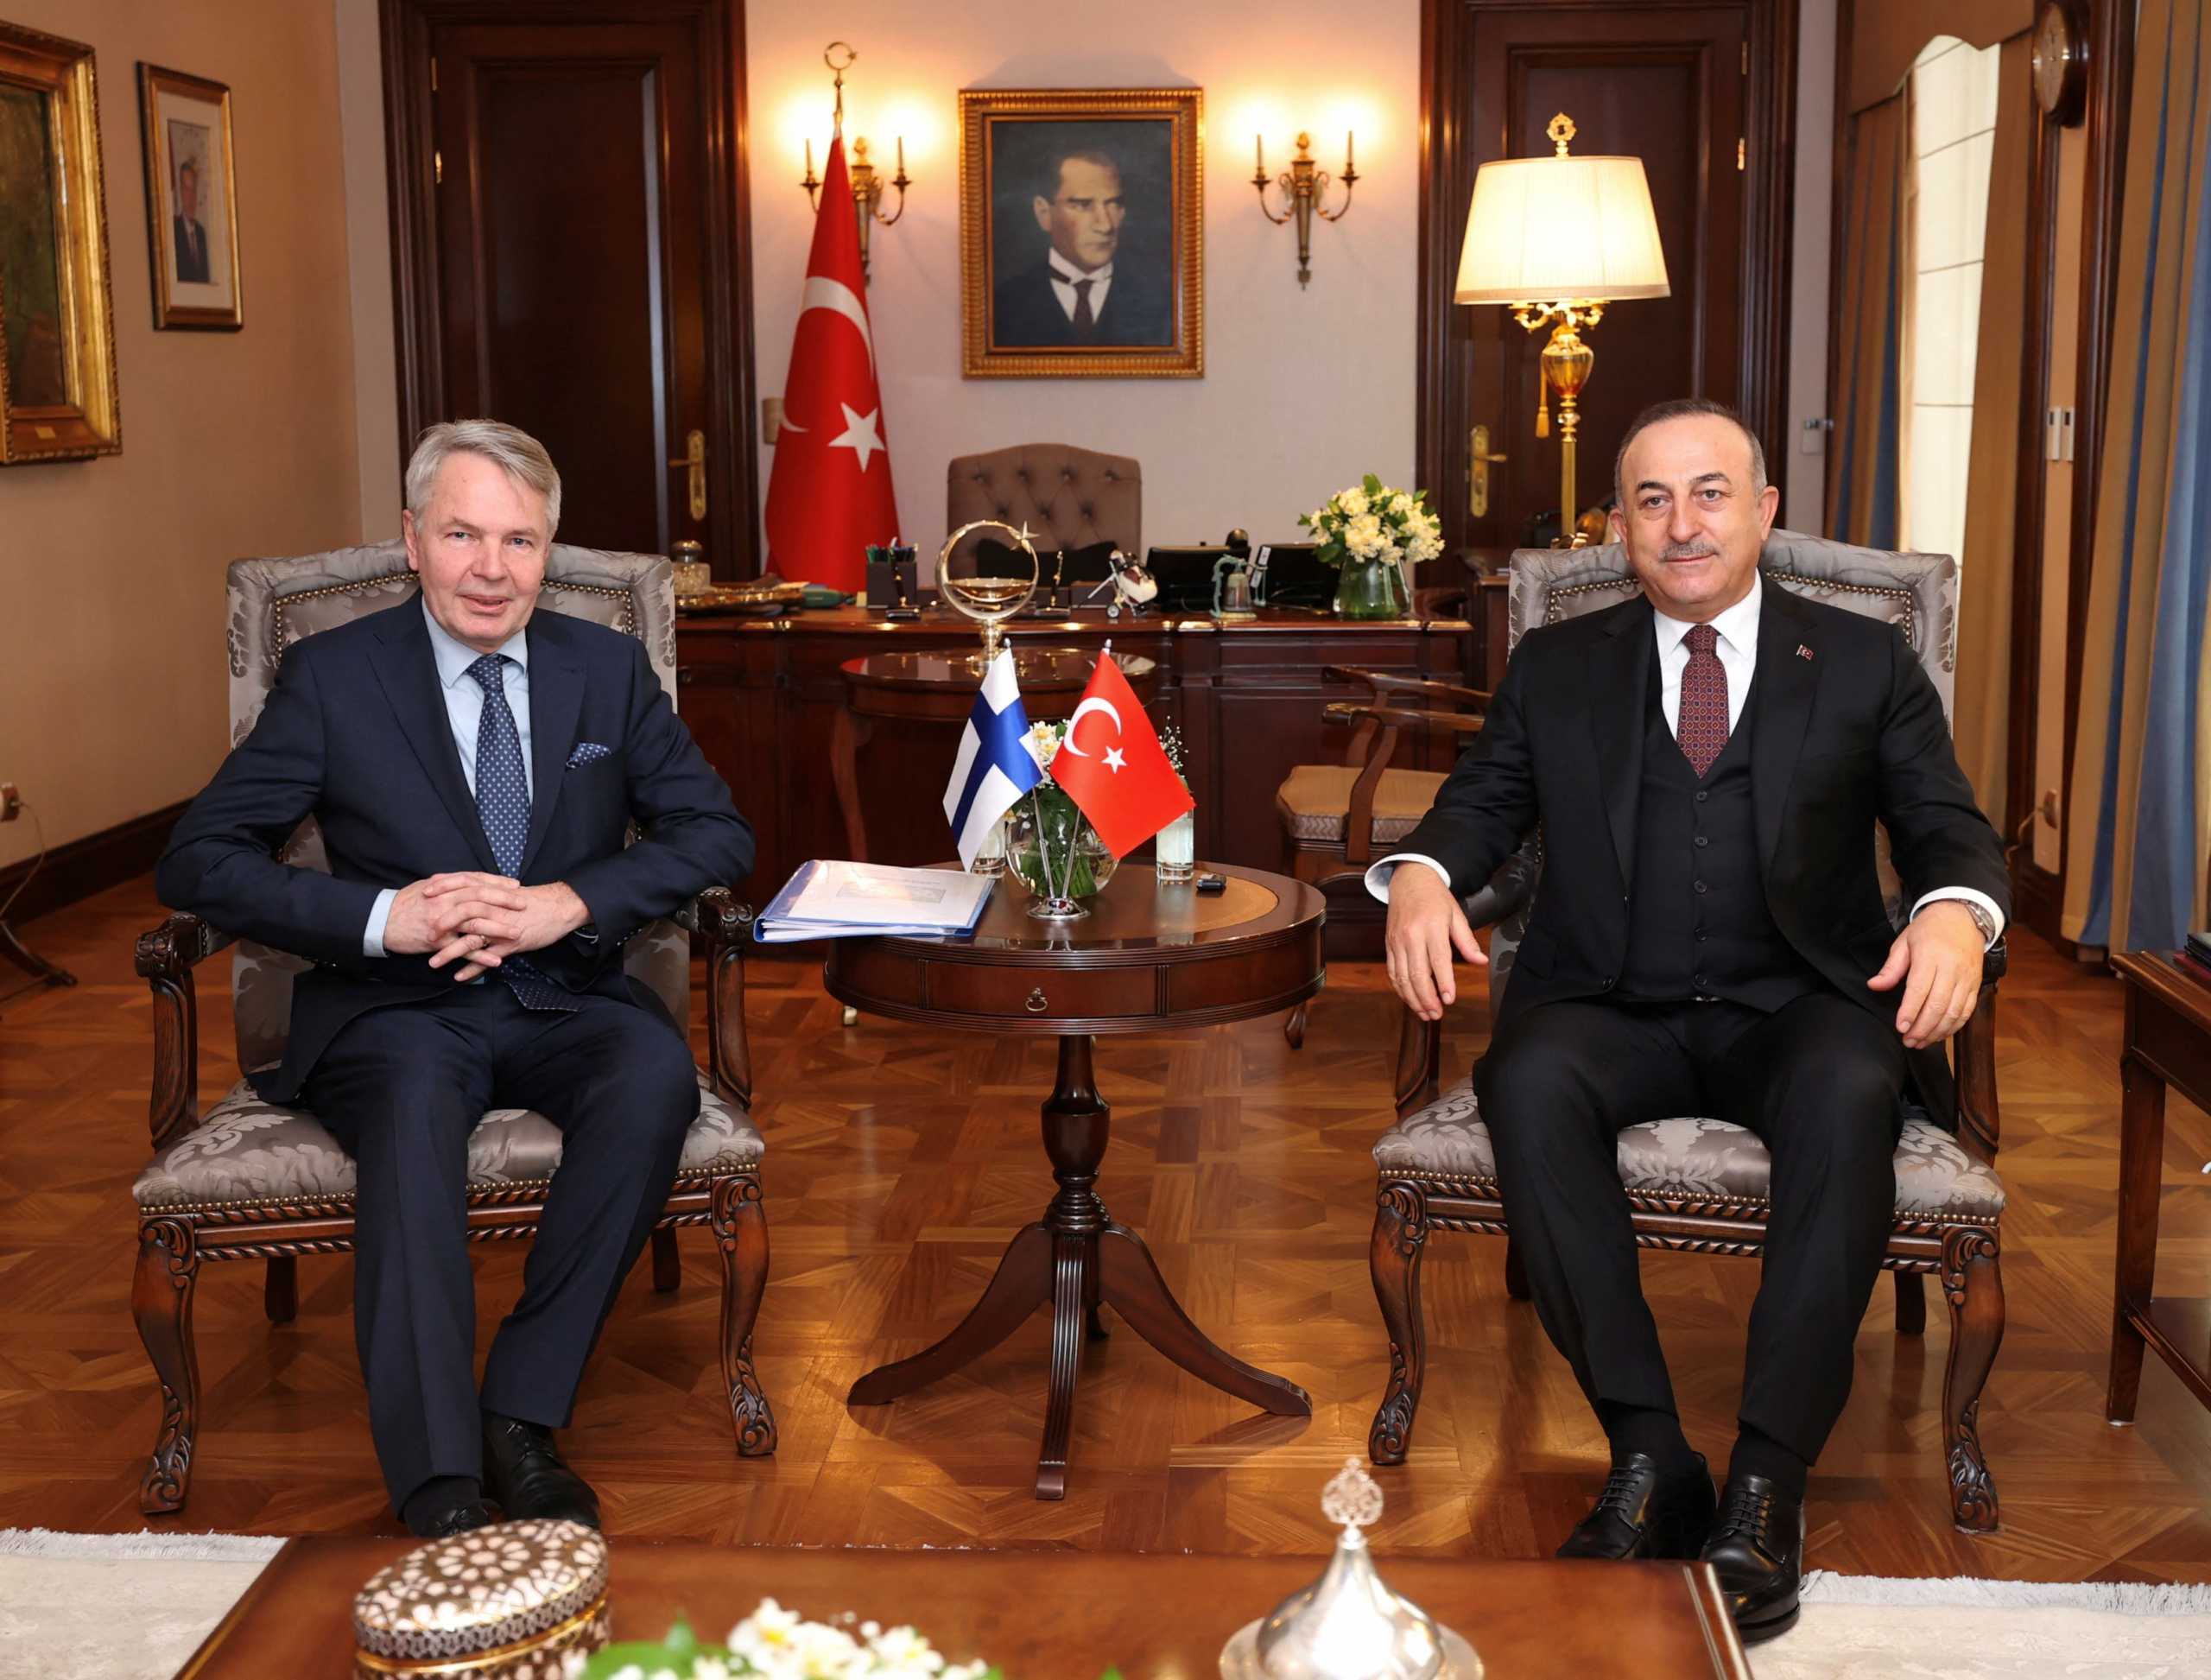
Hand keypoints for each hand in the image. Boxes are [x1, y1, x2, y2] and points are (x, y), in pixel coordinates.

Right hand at [382, 872, 529, 978]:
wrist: (380, 921)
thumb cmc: (404, 904)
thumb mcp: (426, 887)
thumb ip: (447, 884)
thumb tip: (466, 880)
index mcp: (444, 887)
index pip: (476, 881)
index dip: (497, 883)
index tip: (514, 885)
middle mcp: (445, 902)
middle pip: (480, 898)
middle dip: (504, 901)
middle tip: (523, 904)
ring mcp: (442, 922)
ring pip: (475, 923)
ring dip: (499, 929)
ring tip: (517, 933)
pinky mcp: (437, 942)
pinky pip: (463, 950)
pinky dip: (481, 956)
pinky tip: (497, 960)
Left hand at [428, 878, 590, 980]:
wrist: (561, 907)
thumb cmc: (535, 901)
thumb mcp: (509, 891)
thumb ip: (489, 892)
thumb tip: (470, 890)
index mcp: (493, 893)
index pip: (462, 886)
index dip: (443, 889)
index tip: (424, 893)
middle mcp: (495, 909)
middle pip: (462, 914)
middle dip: (440, 925)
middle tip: (424, 934)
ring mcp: (502, 927)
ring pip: (471, 940)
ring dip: (450, 953)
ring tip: (433, 963)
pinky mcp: (512, 944)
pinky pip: (489, 958)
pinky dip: (473, 969)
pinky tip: (459, 977)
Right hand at [1383, 862, 1485, 1021]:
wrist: (1409, 880)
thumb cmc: (1436, 898)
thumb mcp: (1456, 915)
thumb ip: (1467, 941)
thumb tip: (1481, 962)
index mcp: (1431, 926)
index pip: (1438, 960)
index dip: (1443, 982)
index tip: (1449, 999)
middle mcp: (1411, 935)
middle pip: (1417, 973)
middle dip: (1427, 998)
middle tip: (1437, 1014)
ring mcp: (1397, 941)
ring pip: (1402, 977)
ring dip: (1413, 999)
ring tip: (1425, 1013)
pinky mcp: (1389, 945)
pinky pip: (1392, 972)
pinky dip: (1400, 989)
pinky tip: (1410, 999)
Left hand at [1866, 901, 1985, 1047]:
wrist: (1963, 917)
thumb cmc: (1929, 929)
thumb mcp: (1904, 941)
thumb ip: (1891, 967)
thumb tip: (1874, 985)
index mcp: (1931, 956)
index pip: (1920, 989)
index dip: (1910, 1011)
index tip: (1900, 1027)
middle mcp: (1952, 969)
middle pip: (1938, 1005)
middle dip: (1922, 1027)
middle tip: (1908, 1041)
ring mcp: (1967, 978)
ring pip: (1954, 1012)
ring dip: (1937, 1032)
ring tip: (1921, 1042)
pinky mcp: (1975, 984)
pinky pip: (1967, 1011)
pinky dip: (1954, 1026)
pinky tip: (1940, 1035)